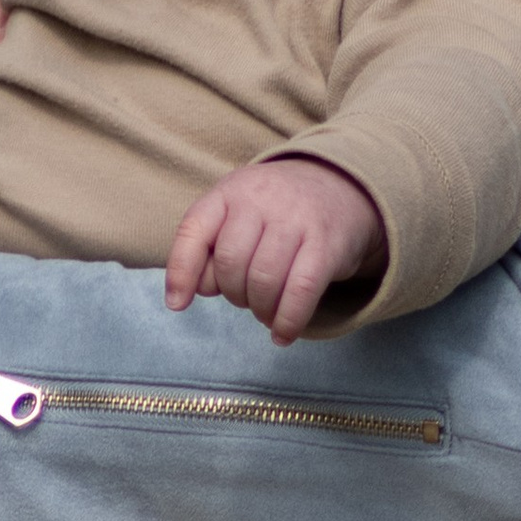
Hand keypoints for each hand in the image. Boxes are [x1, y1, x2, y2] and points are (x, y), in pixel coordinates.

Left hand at [165, 153, 386, 344]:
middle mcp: (261, 199)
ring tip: (266, 313)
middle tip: (246, 299)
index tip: (178, 304)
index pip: (193, 231)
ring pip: (264, 280)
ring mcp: (296, 219)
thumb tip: (182, 297)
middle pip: (230, 263)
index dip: (181, 273)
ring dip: (261, 310)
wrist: (342, 187)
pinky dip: (288, 321)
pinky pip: (301, 291)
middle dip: (233, 294)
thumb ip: (207, 248)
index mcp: (230, 191)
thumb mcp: (236, 212)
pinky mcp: (327, 243)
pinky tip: (283, 334)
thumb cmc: (275, 213)